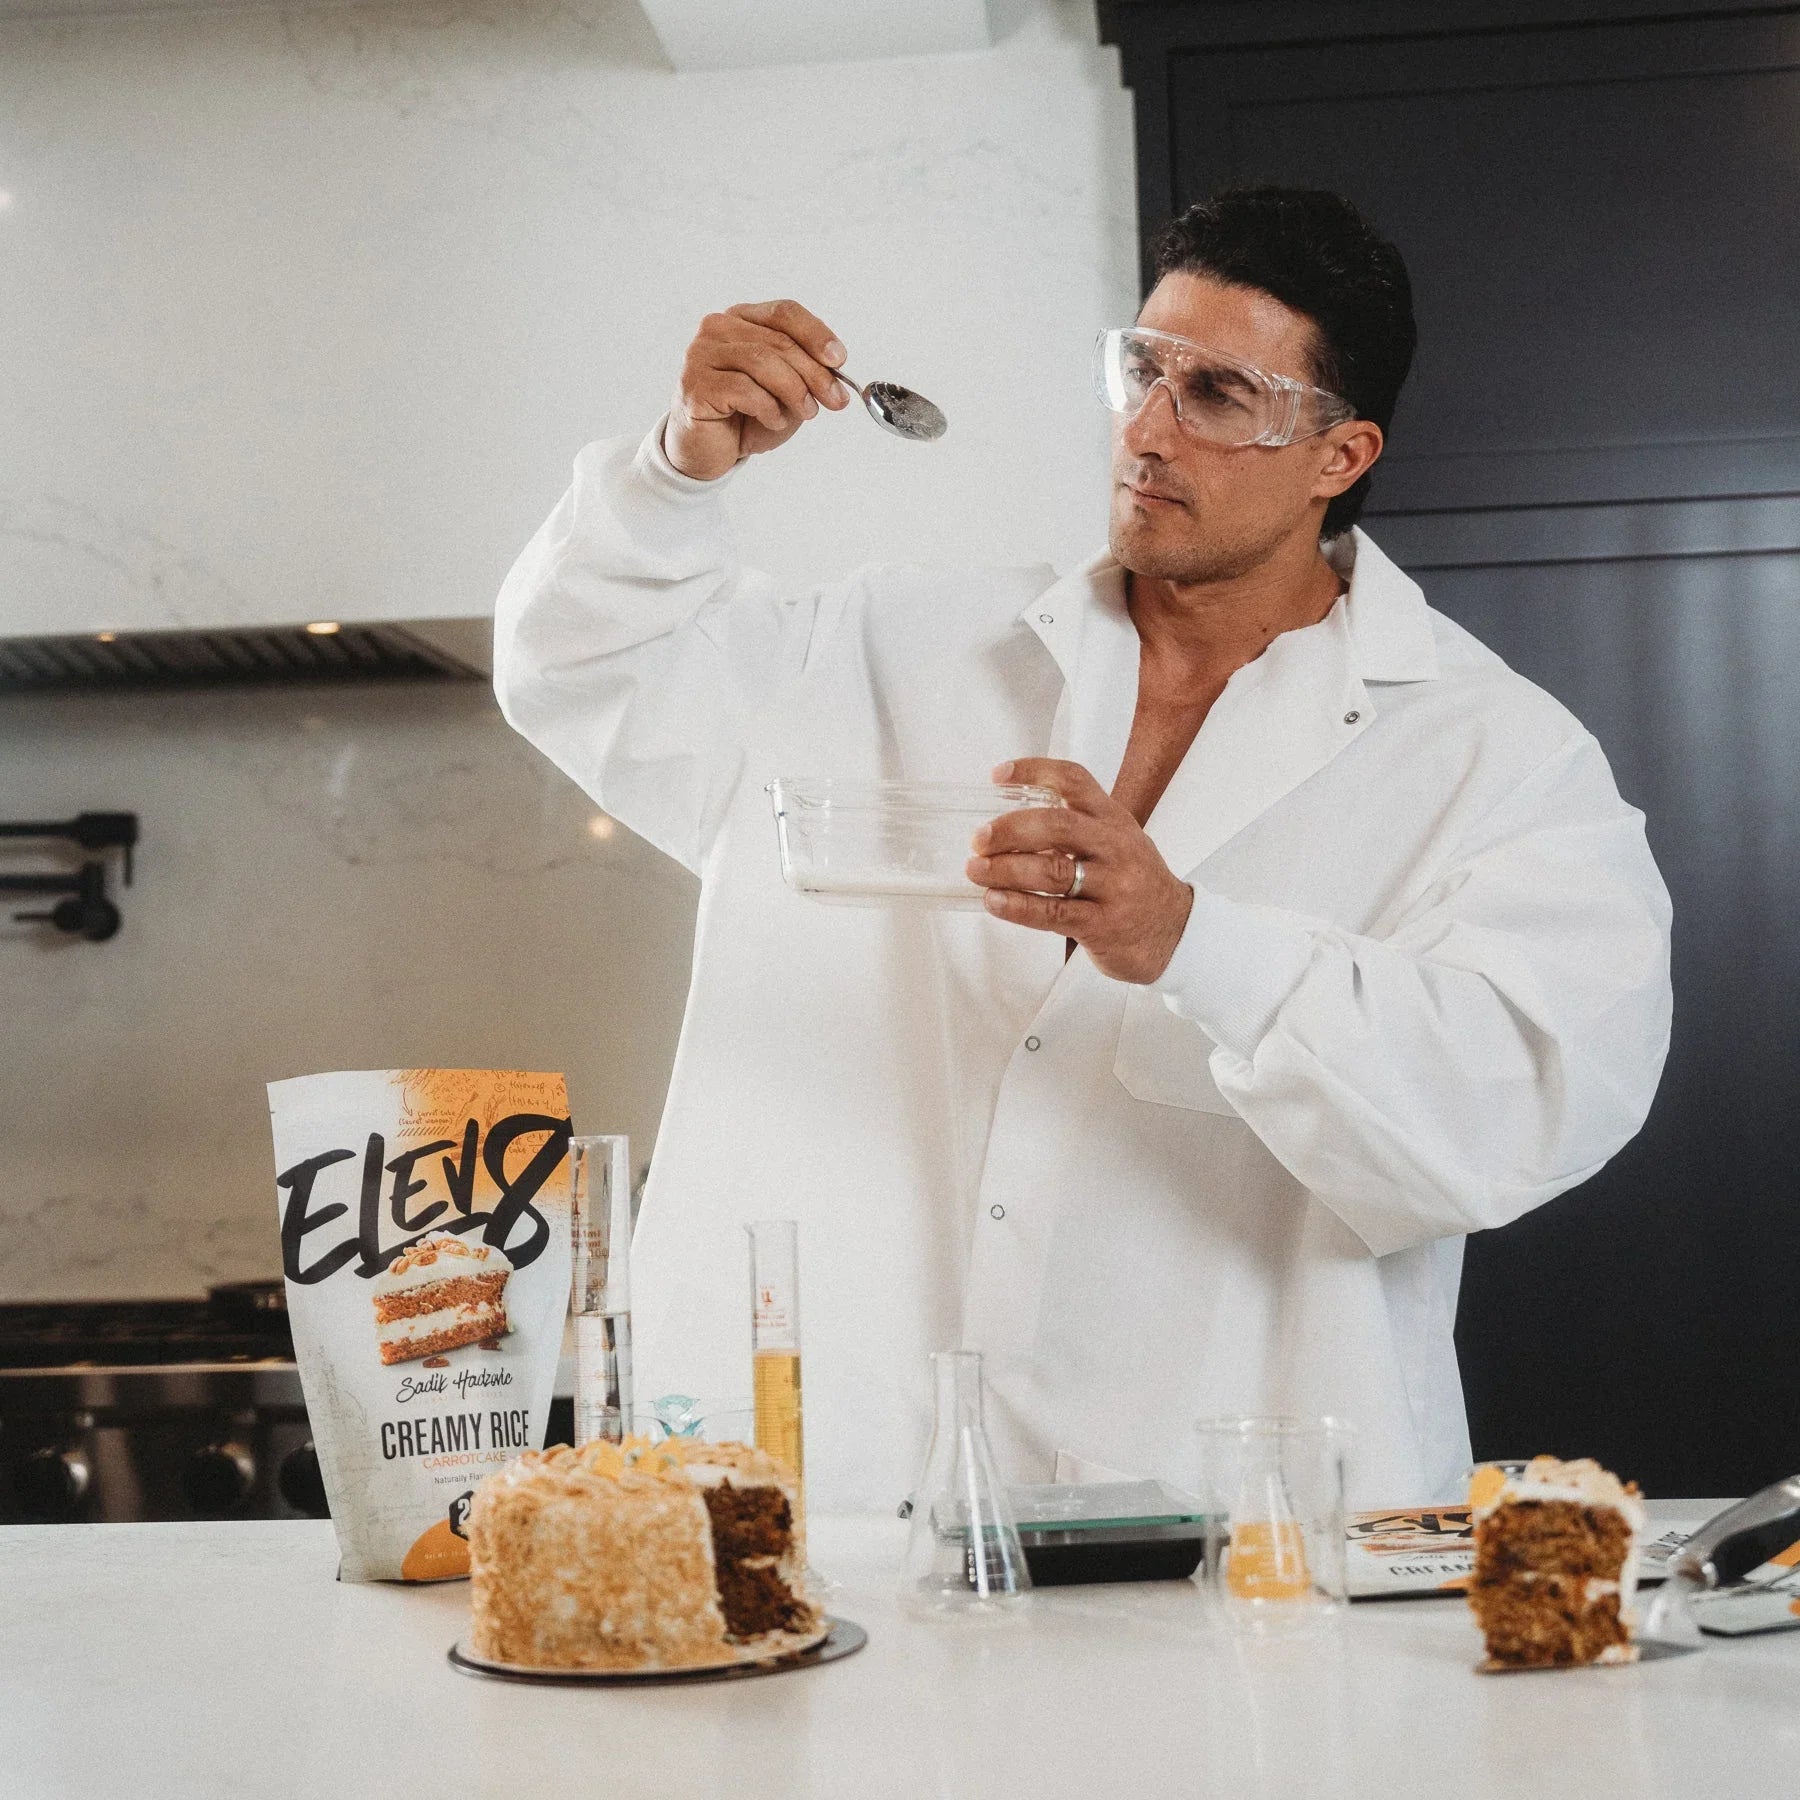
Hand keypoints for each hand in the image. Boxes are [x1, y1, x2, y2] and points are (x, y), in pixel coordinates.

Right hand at [664, 300, 851, 480]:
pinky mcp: (695, 384)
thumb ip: (806, 373)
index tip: (839, 360)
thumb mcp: (787, 392)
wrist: (710, 451)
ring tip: (806, 413)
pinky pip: (743, 389)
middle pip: (778, 340)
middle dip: (815, 372)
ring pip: (762, 361)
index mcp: (742, 320)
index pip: (784, 313)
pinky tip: (772, 421)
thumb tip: (835, 368)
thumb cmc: (748, 417)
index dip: (816, 334)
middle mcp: (718, 329)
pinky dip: (768, 408)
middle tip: (835, 399)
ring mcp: (701, 354)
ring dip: (794, 390)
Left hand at [967, 759, 1194, 983]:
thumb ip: (1076, 828)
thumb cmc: (1134, 884)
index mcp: (1114, 820)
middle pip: (1058, 826)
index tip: (998, 776)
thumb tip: (1008, 823)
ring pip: (1052, 871)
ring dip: (1006, 870)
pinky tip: (994, 902)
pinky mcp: (1103, 925)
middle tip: (979, 839)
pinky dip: (1018, 906)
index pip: (1074, 782)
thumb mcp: (1117, 843)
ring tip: (976, 871)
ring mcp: (1112, 887)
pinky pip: (1054, 913)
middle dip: (1011, 829)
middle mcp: (1115, 848)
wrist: (1176, 933)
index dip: (1034, 772)